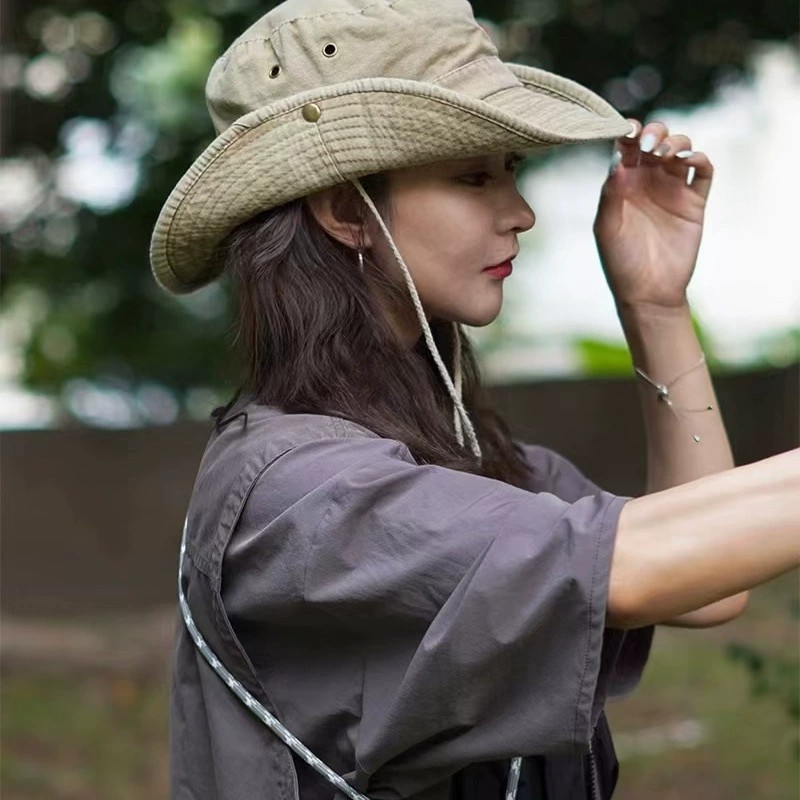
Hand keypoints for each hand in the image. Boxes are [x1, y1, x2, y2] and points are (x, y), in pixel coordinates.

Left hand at [593, 118, 713, 310]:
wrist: (648, 292)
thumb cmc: (620, 262)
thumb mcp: (607, 228)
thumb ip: (611, 195)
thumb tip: (617, 161)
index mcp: (622, 183)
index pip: (626, 147)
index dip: (628, 132)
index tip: (628, 129)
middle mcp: (648, 181)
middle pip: (655, 140)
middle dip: (655, 133)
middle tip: (648, 145)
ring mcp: (672, 189)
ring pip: (680, 149)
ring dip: (676, 142)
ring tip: (666, 154)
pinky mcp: (694, 201)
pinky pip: (703, 171)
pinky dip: (699, 158)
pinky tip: (688, 162)